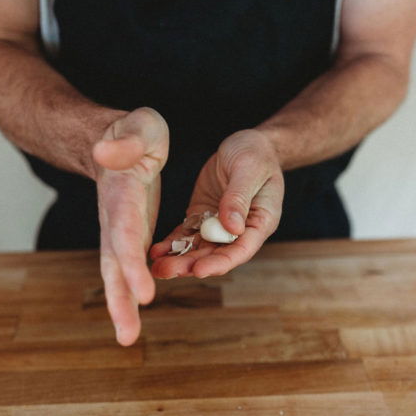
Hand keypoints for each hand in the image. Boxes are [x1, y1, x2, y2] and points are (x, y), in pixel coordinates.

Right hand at [94, 107, 168, 345]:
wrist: (110, 140)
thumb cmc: (133, 133)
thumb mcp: (140, 125)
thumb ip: (128, 139)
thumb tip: (104, 150)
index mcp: (122, 195)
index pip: (125, 233)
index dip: (132, 263)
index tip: (144, 293)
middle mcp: (115, 219)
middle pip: (113, 263)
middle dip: (120, 299)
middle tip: (128, 336)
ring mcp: (119, 230)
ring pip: (116, 272)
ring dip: (122, 305)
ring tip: (127, 338)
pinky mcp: (129, 235)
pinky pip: (128, 268)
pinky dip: (130, 292)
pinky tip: (134, 316)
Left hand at [150, 129, 283, 277]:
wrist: (248, 144)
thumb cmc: (257, 154)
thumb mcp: (249, 170)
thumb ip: (239, 198)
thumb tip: (231, 228)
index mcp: (259, 223)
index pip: (241, 250)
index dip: (220, 263)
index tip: (199, 270)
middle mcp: (239, 230)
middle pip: (215, 255)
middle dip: (191, 265)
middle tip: (167, 271)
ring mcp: (218, 225)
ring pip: (198, 249)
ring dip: (178, 259)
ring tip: (157, 268)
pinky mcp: (202, 216)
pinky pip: (186, 234)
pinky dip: (172, 244)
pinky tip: (156, 252)